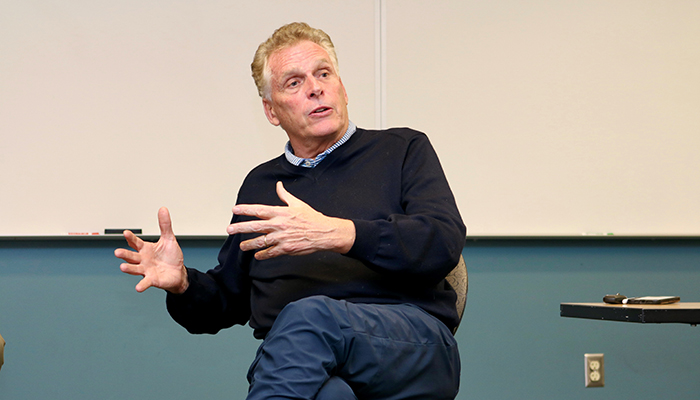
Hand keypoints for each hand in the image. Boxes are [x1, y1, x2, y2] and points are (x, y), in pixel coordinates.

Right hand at [115, 207, 188, 293]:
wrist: (178, 272)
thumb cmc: (171, 257)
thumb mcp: (169, 239)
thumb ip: (165, 225)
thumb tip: (163, 209)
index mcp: (145, 249)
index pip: (136, 242)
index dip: (131, 238)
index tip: (126, 233)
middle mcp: (143, 259)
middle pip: (131, 256)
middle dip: (124, 254)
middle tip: (117, 252)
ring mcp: (146, 270)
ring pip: (135, 268)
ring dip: (129, 268)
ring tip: (122, 267)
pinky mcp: (152, 279)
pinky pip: (145, 282)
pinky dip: (142, 285)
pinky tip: (138, 287)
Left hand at [227, 181, 354, 259]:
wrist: (324, 232)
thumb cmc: (312, 218)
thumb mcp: (298, 203)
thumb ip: (285, 195)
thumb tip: (278, 185)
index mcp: (281, 212)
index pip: (259, 210)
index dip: (245, 209)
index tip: (235, 209)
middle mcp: (279, 225)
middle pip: (255, 226)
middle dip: (240, 228)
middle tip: (229, 229)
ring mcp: (282, 237)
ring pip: (260, 241)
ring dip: (249, 244)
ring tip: (242, 246)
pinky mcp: (286, 248)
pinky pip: (270, 252)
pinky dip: (263, 254)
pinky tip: (257, 255)